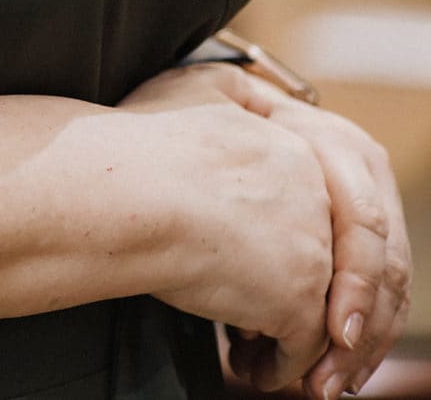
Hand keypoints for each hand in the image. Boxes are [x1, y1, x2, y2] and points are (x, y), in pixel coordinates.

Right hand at [125, 65, 411, 396]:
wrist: (134, 189)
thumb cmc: (144, 143)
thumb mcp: (198, 88)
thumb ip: (233, 96)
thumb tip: (240, 103)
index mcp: (294, 150)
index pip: (307, 211)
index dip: (280, 246)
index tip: (253, 265)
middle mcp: (316, 197)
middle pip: (320, 260)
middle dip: (292, 294)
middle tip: (258, 315)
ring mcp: (312, 248)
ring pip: (317, 308)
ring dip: (289, 337)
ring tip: (249, 349)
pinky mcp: (300, 298)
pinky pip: (301, 349)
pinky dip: (277, 366)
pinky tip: (244, 363)